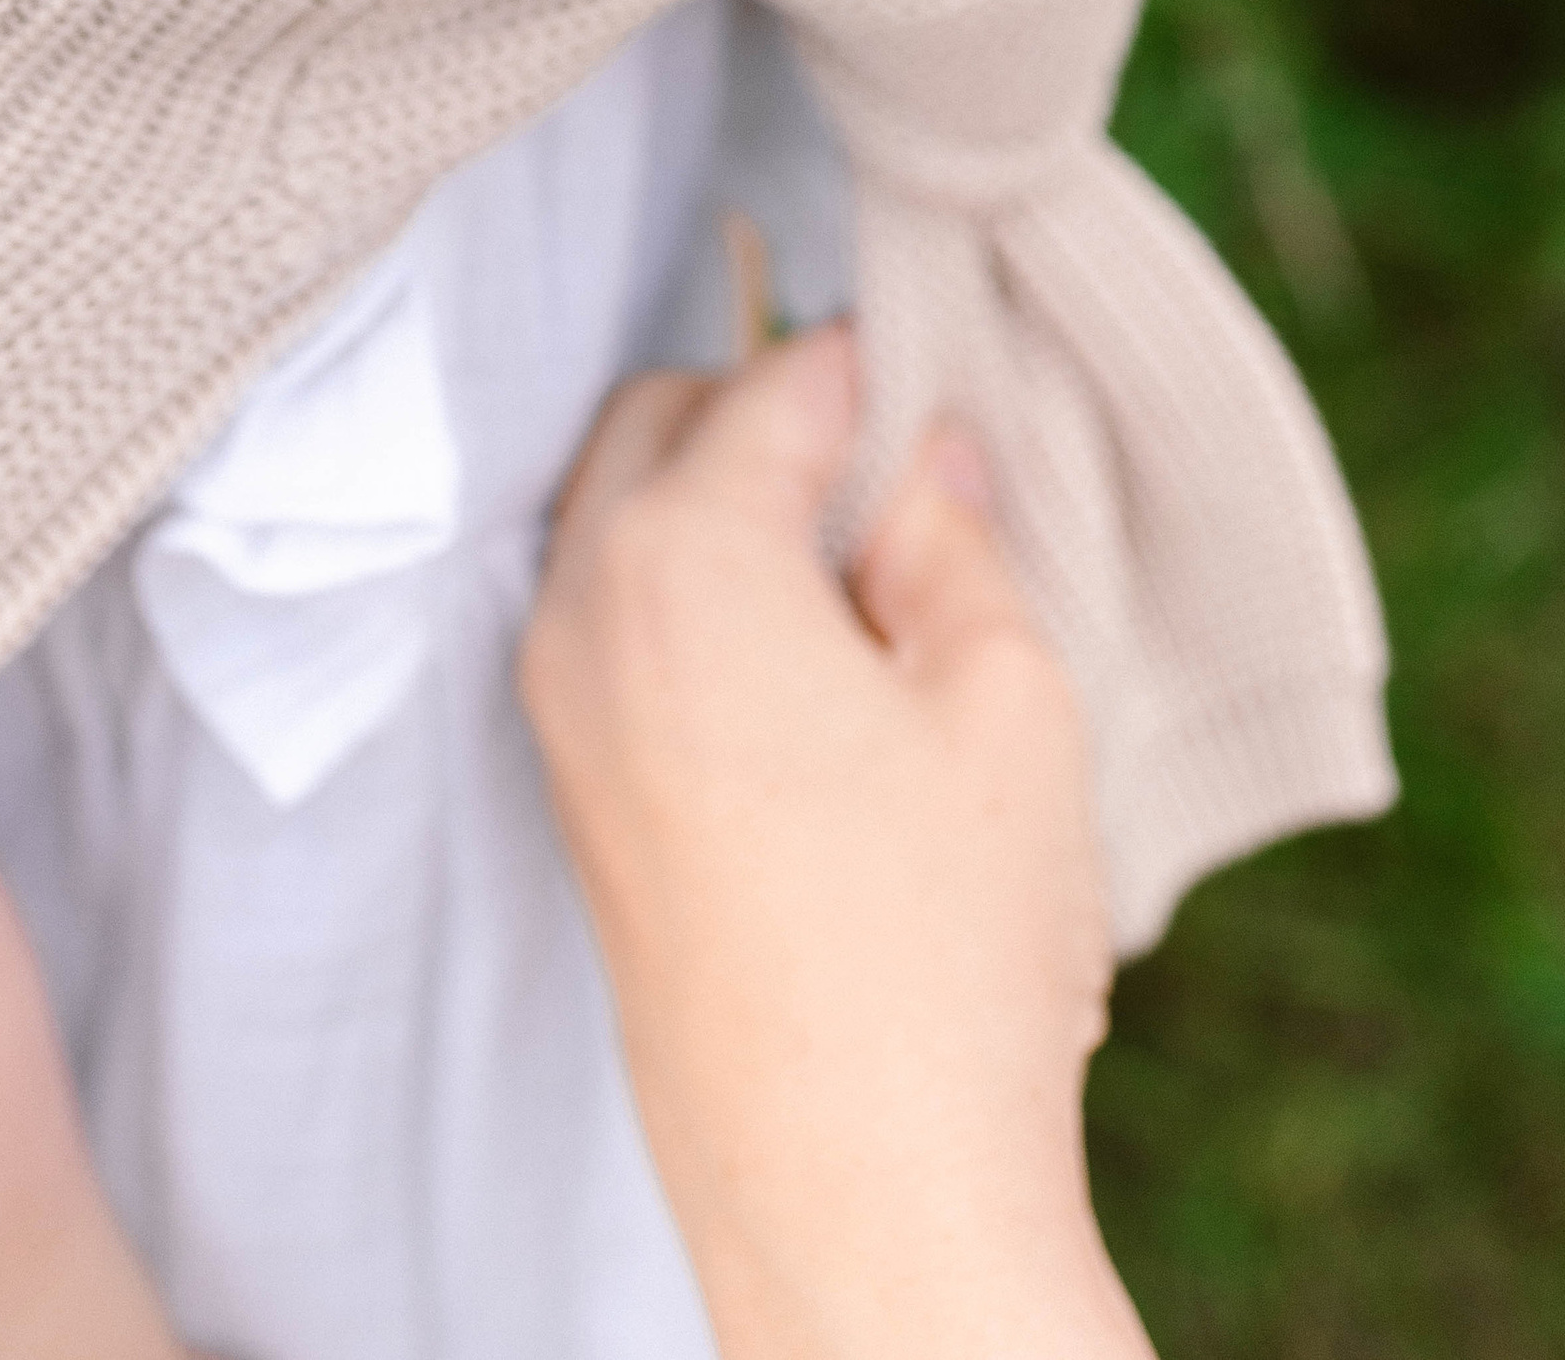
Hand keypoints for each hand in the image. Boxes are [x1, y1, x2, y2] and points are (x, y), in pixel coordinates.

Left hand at [522, 328, 1148, 1359]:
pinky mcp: (572, 796)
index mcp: (680, 557)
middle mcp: (582, 614)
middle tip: (903, 470)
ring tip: (869, 575)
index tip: (941, 379)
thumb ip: (953, 538)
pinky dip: (690, 595)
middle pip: (657, 423)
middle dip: (768, 413)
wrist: (858, 1196)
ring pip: (619, 520)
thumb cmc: (945, 951)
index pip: (773, 382)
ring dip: (722, 503)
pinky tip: (814, 667)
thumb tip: (923, 453)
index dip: (870, 367)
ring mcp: (558, 712)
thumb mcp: (1006, 701)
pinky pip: (611, 624)